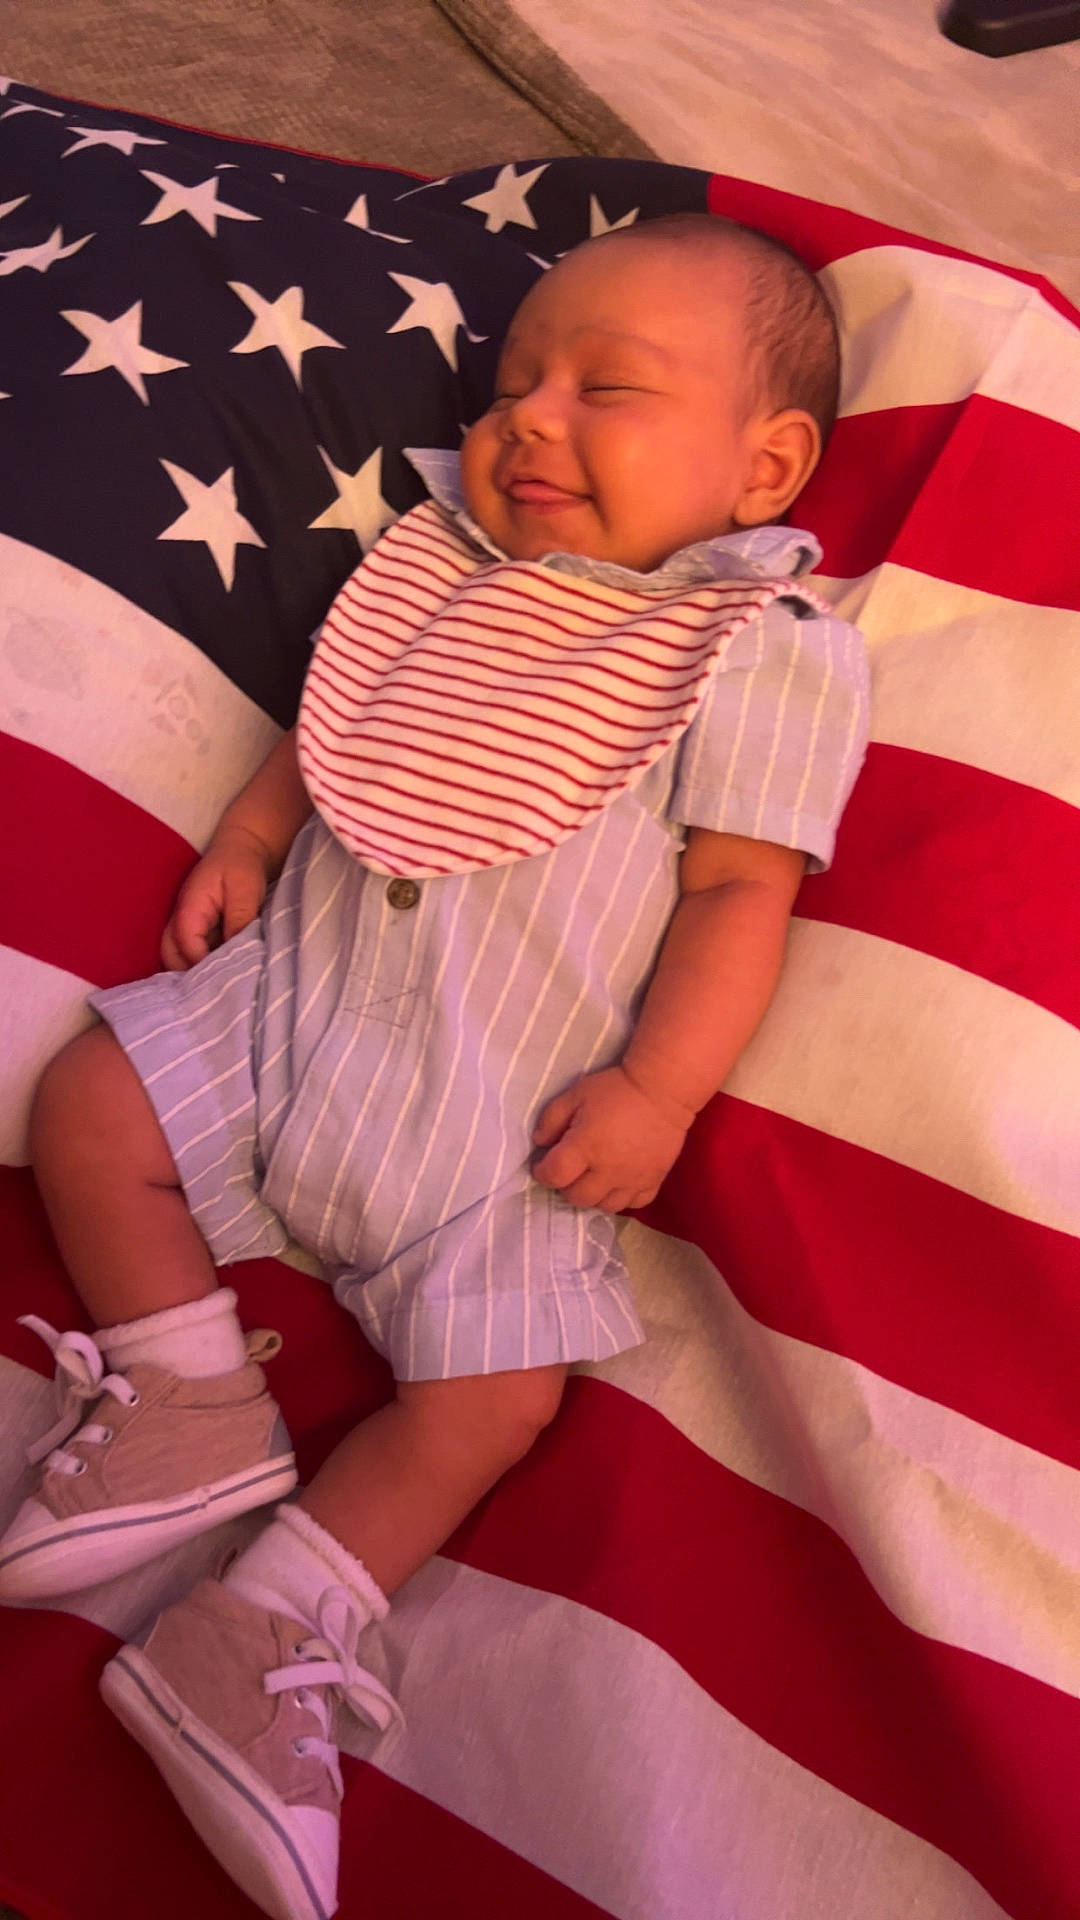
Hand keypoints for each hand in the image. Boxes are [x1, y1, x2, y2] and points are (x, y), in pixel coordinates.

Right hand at [160, 826, 271, 970]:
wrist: (243, 849)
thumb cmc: (242, 865)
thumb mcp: (245, 890)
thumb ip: (240, 920)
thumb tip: (239, 954)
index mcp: (189, 909)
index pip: (186, 946)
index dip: (204, 964)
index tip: (228, 976)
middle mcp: (181, 920)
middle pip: (171, 957)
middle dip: (190, 976)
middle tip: (219, 988)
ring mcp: (186, 926)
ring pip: (179, 958)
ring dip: (196, 972)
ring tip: (223, 984)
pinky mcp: (198, 931)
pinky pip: (192, 954)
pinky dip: (204, 965)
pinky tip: (225, 972)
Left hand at [531, 1065, 690, 1211]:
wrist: (662, 1089)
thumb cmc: (615, 1089)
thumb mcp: (576, 1094)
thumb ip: (551, 1119)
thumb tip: (540, 1143)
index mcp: (585, 1148)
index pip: (554, 1176)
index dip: (542, 1172)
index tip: (544, 1164)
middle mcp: (607, 1171)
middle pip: (576, 1197)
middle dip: (566, 1185)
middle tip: (570, 1169)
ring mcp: (632, 1180)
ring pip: (604, 1206)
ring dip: (593, 1194)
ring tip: (594, 1177)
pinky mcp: (653, 1182)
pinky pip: (633, 1204)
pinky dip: (622, 1197)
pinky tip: (619, 1181)